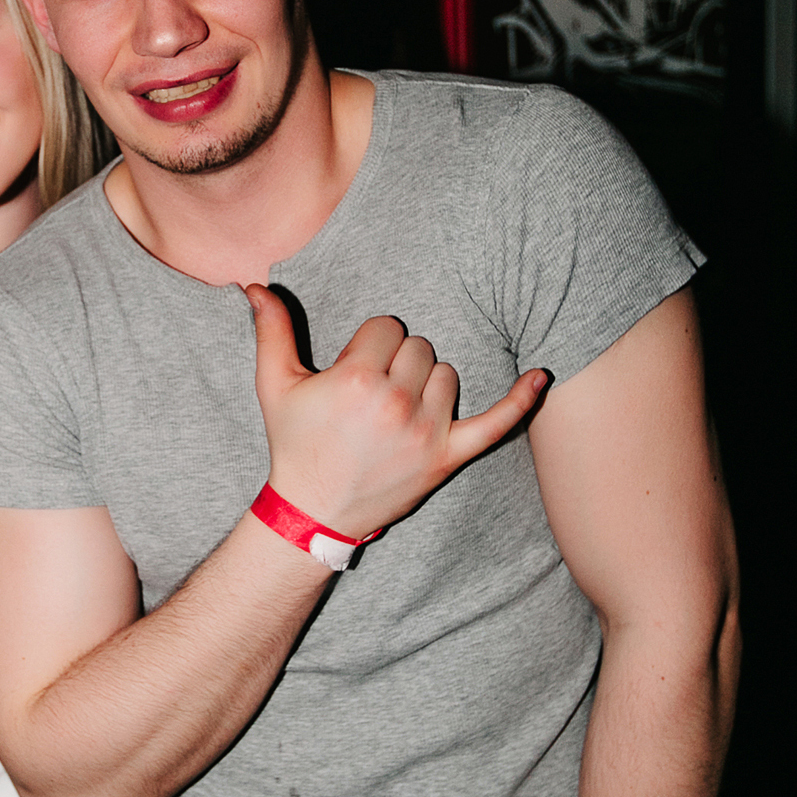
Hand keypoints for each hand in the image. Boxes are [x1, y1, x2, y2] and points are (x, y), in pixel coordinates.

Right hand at [246, 286, 546, 540]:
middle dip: (396, 361)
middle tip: (373, 391)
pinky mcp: (448, 456)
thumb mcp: (274, 386)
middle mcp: (395, 403)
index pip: (386, 327)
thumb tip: (254, 284)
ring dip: (427, 382)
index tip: (354, 368)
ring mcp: (426, 432)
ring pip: (447, 373)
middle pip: (418, 345)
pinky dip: (522, 399)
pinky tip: (542, 374)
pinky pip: (496, 423)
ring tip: (398, 407)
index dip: (369, 344)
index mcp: (356, 380)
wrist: (314, 512)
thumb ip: (271, 331)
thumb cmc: (295, 444)